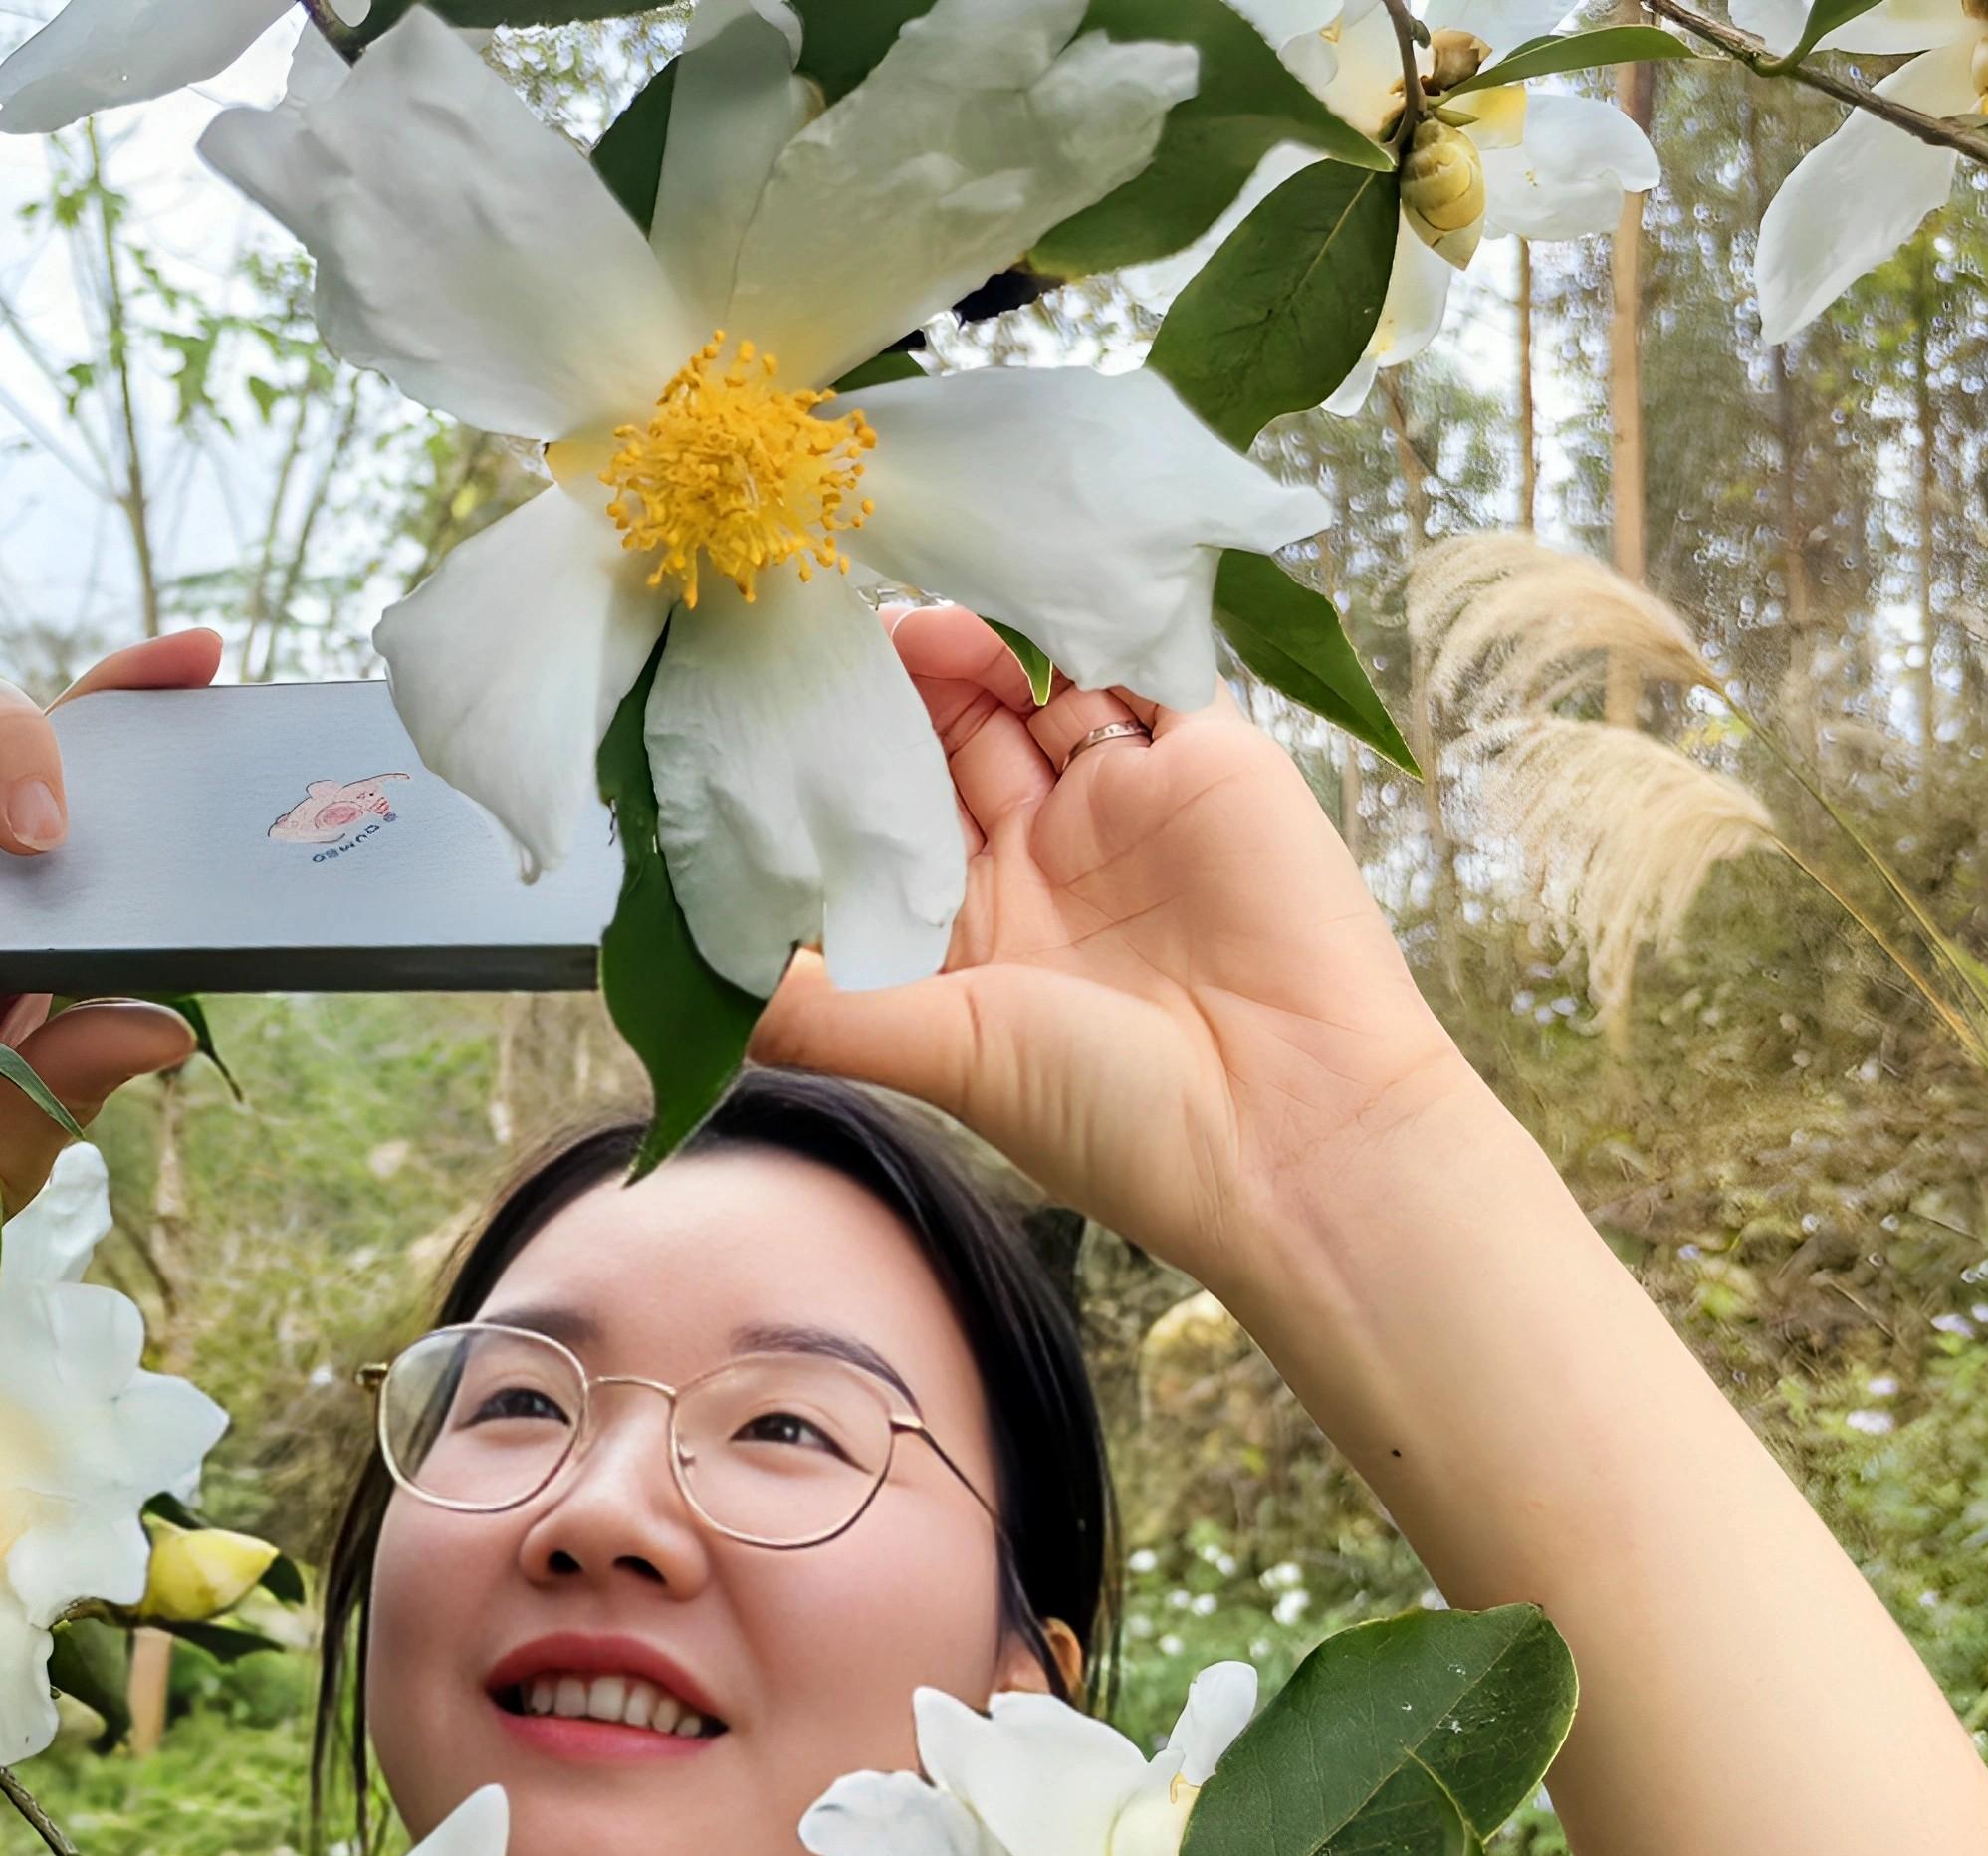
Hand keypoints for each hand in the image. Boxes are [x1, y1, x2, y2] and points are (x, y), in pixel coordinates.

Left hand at [750, 606, 1486, 1294]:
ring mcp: (1122, 802)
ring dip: (975, 640)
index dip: (831, 759)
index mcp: (967, 932)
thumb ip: (814, 1010)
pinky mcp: (1208, 757)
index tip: (770, 700)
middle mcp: (1038, 858)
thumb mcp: (938, 1055)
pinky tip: (1023, 596)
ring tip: (913, 616)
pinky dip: (1086, 621)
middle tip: (835, 623)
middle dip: (894, 679)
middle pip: (947, 733)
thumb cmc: (1111, 1112)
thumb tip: (693, 988)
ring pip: (1033, 684)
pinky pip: (1141, 665)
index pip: (880, 814)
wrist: (1294, 1127)